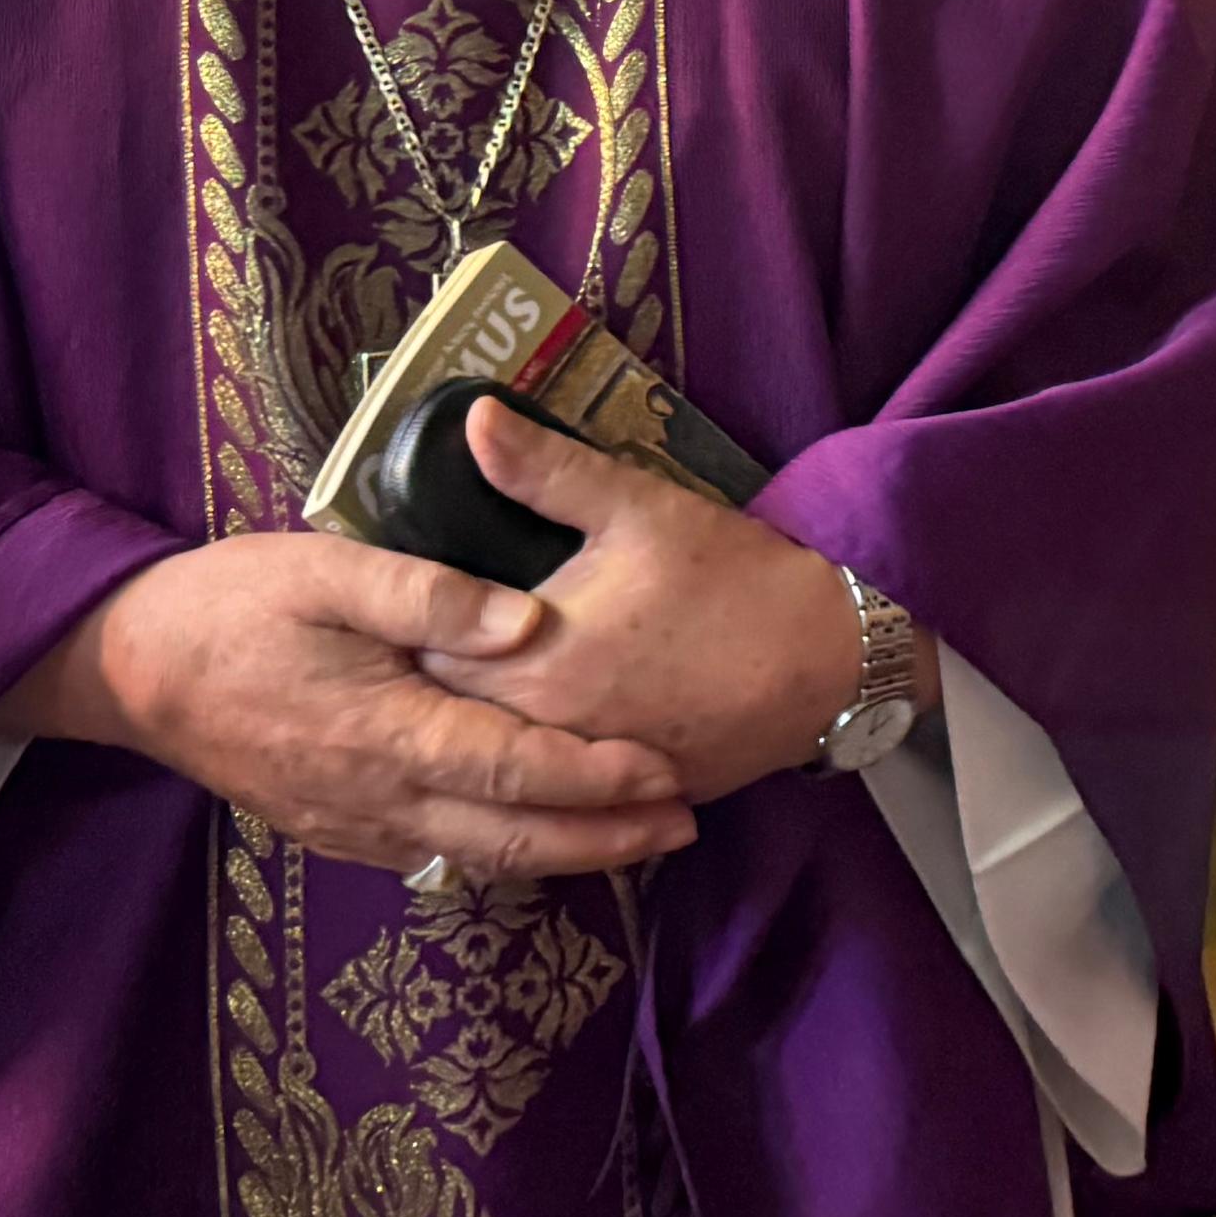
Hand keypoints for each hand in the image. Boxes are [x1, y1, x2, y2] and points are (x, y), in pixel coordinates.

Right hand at [0, 530, 691, 882]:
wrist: (131, 670)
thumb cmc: (232, 604)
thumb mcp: (327, 570)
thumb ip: (429, 593)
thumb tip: (529, 623)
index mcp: (385, 731)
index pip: (517, 769)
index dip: (598, 777)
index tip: (668, 770)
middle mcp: (377, 798)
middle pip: (514, 839)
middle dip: (606, 837)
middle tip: (684, 824)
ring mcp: (353, 826)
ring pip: (478, 861)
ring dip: (563, 855)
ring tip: (636, 838)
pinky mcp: (334, 832)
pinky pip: (434, 858)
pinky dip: (499, 856)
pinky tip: (536, 838)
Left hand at [420, 404, 921, 803]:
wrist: (827, 657)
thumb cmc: (731, 576)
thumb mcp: (636, 507)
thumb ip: (544, 469)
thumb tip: (469, 419)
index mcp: (537, 661)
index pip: (425, 662)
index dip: (403, 636)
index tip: (388, 612)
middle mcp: (551, 732)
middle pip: (454, 721)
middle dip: (431, 687)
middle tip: (405, 653)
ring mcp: (591, 775)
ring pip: (503, 765)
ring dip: (479, 733)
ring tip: (457, 699)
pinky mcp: (631, 796)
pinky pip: (557, 794)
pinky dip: (536, 770)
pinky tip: (528, 742)